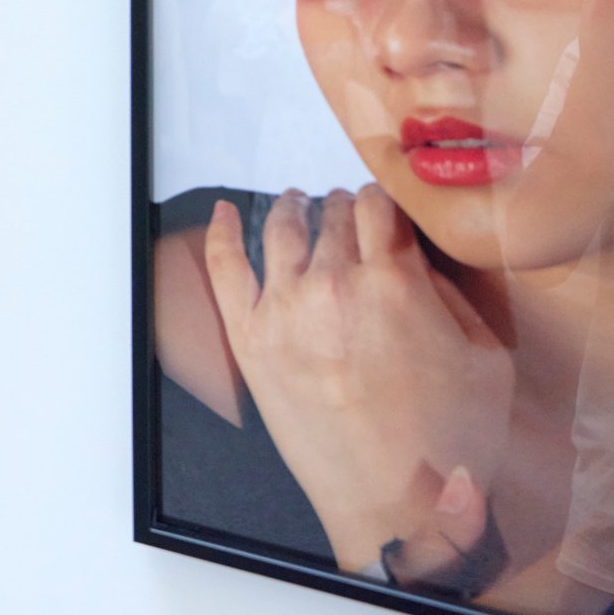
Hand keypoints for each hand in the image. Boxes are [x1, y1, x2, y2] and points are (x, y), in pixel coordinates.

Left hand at [205, 184, 512, 572]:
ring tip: (295, 203)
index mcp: (394, 282)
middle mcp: (332, 285)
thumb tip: (416, 258)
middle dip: (342, 208)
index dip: (383, 203)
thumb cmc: (447, 441)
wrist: (397, 503)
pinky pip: (223, 269)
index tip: (382, 208)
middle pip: (333, 217)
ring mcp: (283, 309)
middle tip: (345, 210)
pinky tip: (223, 213)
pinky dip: (221, 233)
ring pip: (281, 231)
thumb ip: (448, 294)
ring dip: (291, 209)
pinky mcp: (249, 339)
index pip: (381, 209)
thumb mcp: (485, 357)